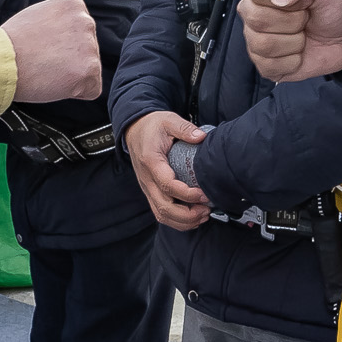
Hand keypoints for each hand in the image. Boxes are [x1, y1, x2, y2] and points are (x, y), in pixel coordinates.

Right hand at [3, 0, 101, 102]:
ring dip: (71, 75)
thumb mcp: (38, 14)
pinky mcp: (89, 69)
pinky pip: (92, 89)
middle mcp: (86, 21)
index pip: (80, 30)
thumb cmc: (10, 43)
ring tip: (46, 70)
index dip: (61, 45)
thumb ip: (59, 20)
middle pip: (87, 49)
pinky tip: (54, 82)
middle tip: (43, 60)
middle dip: (69, 59)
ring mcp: (90, 46)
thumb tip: (67, 33)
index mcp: (74, 5)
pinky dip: (75, 92)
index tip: (44, 47)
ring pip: (89, 69)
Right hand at [124, 112, 210, 231]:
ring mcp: (147, 187)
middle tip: (206, 209)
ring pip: (161, 214)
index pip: (167, 185)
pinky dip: (177, 220)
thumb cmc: (152, 127)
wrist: (135, 130)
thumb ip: (185, 129)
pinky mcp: (150, 192)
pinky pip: (160, 213)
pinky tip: (192, 217)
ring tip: (202, 215)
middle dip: (187, 214)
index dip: (187, 194)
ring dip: (183, 220)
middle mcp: (146, 179)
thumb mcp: (168, 120)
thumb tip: (201, 138)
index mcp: (151, 162)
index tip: (203, 194)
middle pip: (164, 207)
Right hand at [238, 0, 341, 82]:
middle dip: (294, 20)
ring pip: (263, 44)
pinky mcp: (264, 63)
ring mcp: (255, 38)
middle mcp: (253, 10)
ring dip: (294, 41)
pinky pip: (268, 66)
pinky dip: (293, 61)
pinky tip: (299, 52)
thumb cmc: (333, 2)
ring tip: (303, 34)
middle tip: (306, 17)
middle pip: (257, 19)